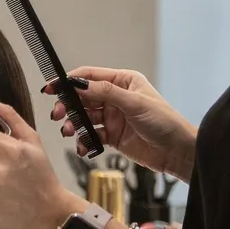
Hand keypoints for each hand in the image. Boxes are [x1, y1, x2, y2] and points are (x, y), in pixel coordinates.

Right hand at [49, 67, 197, 181]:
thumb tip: (80, 84)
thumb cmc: (165, 122)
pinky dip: (84, 141)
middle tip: (58, 115)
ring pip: (85, 118)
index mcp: (123, 82)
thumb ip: (106, 93)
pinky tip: (83, 147)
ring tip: (69, 132)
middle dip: (68, 106)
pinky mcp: (112, 136)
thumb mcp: (135, 103)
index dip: (69, 81)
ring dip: (74, 125)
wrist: (178, 152)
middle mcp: (116, 98)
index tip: (52, 88)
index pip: (90, 76)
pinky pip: (92, 136)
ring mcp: (113, 117)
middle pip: (83, 98)